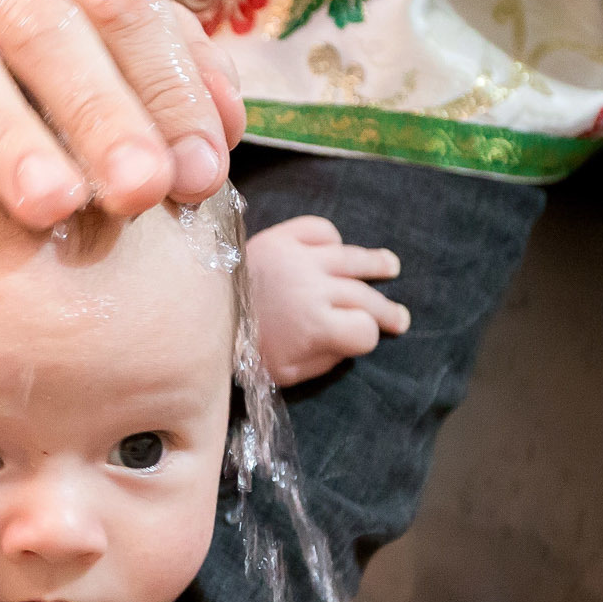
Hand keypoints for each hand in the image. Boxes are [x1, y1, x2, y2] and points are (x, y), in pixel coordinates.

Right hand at [0, 0, 247, 229]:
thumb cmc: (10, 47)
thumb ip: (165, 73)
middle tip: (137, 194)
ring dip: (5, 136)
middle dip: (98, 117)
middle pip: (45, 26)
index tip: (196, 172)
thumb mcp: (94, 41)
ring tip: (49, 204)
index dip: (165, 87)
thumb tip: (223, 133)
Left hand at [246, 215, 408, 387]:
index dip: (369, 337)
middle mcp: (313, 287)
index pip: (365, 330)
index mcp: (315, 324)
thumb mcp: (289, 372)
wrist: (202, 320)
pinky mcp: (281, 238)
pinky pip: (319, 229)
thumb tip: (352, 341)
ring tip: (391, 267)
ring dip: (376, 264)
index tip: (364, 339)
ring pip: (351, 257)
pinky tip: (337, 251)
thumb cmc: (247, 352)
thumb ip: (327, 359)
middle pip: (366, 296)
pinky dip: (331, 238)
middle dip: (388, 311)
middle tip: (400, 318)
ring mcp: (298, 258)